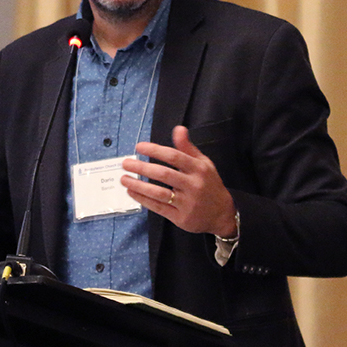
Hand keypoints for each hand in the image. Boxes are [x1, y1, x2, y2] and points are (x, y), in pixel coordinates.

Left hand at [121, 126, 236, 236]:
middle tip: (126, 163)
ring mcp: (187, 203)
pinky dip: (143, 199)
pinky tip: (132, 192)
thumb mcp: (204, 164)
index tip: (138, 147)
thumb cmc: (209, 184)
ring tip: (124, 179)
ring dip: (138, 185)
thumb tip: (178, 128)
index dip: (155, 150)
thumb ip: (188, 147)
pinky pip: (158, 207)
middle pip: (164, 174)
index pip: (174, 156)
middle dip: (142, 167)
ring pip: (158, 193)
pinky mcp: (181, 218)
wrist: (223, 214)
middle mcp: (193, 185)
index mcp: (199, 169)